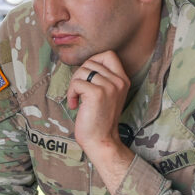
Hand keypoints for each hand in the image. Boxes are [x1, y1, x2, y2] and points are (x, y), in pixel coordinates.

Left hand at [66, 50, 133, 187]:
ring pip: (82, 71)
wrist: (101, 140)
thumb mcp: (108, 94)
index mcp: (123, 80)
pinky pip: (76, 83)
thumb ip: (102, 78)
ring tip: (77, 100)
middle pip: (91, 61)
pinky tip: (75, 105)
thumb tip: (85, 64)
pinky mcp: (97, 94)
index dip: (93, 61)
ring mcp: (109, 87)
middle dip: (79, 75)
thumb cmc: (99, 118)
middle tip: (78, 91)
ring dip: (74, 85)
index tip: (87, 78)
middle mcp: (118, 81)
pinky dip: (71, 94)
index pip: (108, 54)